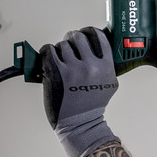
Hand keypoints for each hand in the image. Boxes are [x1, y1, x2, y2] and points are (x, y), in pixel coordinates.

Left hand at [41, 27, 119, 156]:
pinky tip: (49, 57)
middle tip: (69, 43)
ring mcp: (73, 69)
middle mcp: (91, 65)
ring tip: (60, 58)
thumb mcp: (108, 83)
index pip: (99, 36)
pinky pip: (49, 50)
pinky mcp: (57, 73)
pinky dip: (47, 51)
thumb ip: (105, 65)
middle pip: (78, 37)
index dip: (89, 31)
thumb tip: (97, 47)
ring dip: (60, 49)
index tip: (85, 33)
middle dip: (72, 38)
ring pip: (63, 44)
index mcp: (106, 66)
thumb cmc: (92, 105)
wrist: (80, 124)